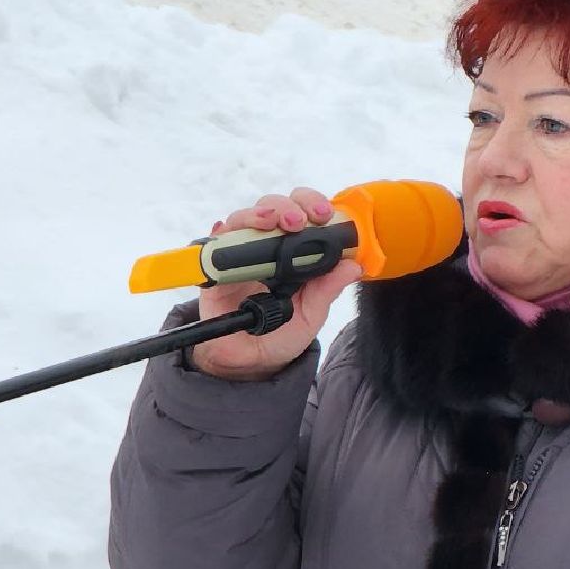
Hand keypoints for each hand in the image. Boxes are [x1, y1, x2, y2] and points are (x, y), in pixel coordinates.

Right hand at [189, 187, 361, 379]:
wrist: (248, 364)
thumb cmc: (281, 335)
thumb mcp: (311, 315)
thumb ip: (328, 290)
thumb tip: (355, 265)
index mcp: (295, 253)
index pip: (304, 214)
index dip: (313, 205)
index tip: (324, 214)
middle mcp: (268, 247)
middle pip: (275, 207)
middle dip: (289, 205)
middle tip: (299, 220)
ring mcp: (241, 256)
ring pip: (245, 218)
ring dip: (259, 214)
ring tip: (273, 221)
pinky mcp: (216, 269)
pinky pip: (215, 243)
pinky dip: (223, 232)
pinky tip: (227, 231)